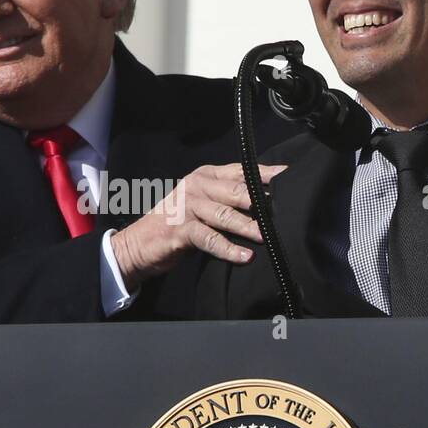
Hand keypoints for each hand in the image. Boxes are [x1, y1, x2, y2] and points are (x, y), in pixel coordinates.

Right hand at [109, 163, 285, 290]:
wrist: (138, 243)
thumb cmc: (177, 223)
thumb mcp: (203, 203)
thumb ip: (228, 198)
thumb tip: (268, 201)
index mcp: (205, 176)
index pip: (241, 171)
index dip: (266, 174)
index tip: (289, 177)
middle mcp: (196, 187)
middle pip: (236, 191)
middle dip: (261, 201)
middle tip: (284, 210)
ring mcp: (187, 207)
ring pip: (224, 215)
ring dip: (248, 226)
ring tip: (267, 236)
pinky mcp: (180, 230)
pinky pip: (209, 239)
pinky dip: (228, 248)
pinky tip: (244, 256)